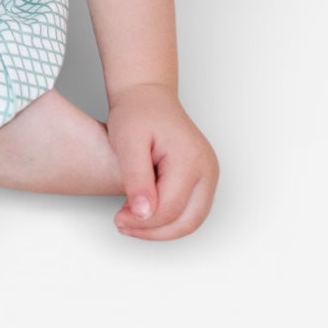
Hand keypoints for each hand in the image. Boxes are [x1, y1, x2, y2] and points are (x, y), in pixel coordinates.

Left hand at [103, 82, 218, 239]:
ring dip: (162, 229)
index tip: (118, 219)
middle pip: (188, 222)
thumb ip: (137, 179)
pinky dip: (168, 218)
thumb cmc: (137, 112)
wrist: (148, 95)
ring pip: (191, 220)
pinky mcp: (203, 178)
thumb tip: (144, 214)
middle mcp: (208, 170)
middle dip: (154, 232)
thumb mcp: (129, 142)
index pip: (170, 209)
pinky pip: (190, 209)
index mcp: (191, 160)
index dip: (142, 222)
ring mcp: (209, 175)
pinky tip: (143, 211)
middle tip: (124, 226)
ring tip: (131, 221)